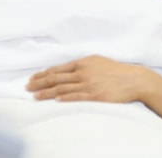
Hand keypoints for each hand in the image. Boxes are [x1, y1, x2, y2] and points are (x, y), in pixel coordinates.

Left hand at [26, 55, 154, 103]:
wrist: (134, 79)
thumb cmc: (116, 70)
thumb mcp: (96, 61)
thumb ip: (81, 65)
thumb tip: (68, 69)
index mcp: (82, 62)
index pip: (57, 69)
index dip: (42, 74)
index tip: (32, 78)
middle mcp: (82, 72)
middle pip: (55, 78)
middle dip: (39, 83)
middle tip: (27, 87)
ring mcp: (88, 84)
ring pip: (62, 88)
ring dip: (46, 92)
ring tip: (35, 96)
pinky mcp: (95, 95)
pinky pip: (76, 96)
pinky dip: (64, 97)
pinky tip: (55, 99)